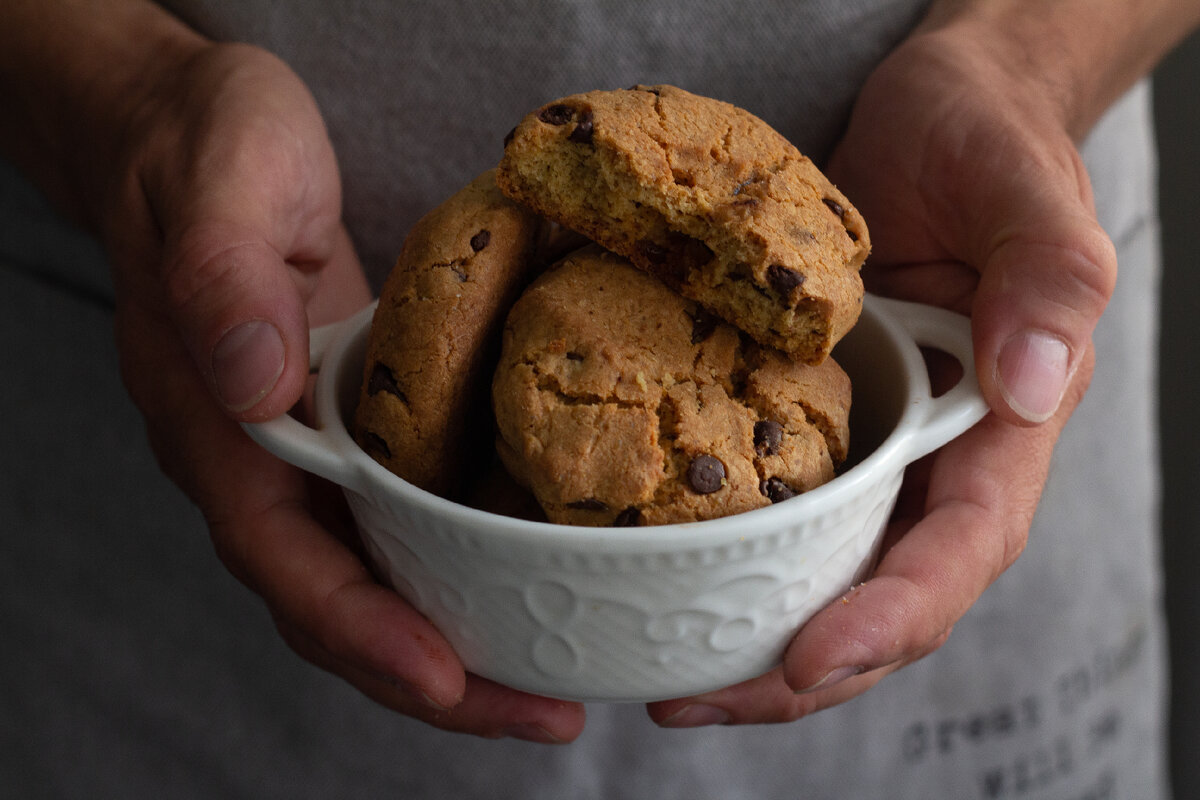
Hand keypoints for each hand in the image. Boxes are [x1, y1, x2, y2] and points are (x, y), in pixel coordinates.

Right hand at [98, 37, 584, 741]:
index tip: (444, 679)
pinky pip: (398, 526)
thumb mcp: (222, 185)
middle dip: (433, 677)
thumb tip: (258, 388)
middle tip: (541, 717)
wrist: (199, 130)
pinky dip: (457, 572)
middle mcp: (259, 460)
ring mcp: (306, 452)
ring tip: (549, 687)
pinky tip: (528, 586)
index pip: (283, 559)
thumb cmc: (208, 146)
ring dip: (456, 643)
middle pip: (337, 602)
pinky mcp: (350, 428)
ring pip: (373, 578)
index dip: (360, 631)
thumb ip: (225, 284)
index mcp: (217, 422)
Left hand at [649, 12, 1114, 726]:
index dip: (890, 618)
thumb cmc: (985, 142)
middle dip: (801, 671)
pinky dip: (729, 566)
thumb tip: (1035, 384)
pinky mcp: (810, 426)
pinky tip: (664, 589)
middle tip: (696, 699)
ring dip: (754, 643)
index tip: (809, 661)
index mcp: (1007, 426)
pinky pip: (777, 516)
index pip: (961, 549)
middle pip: (884, 596)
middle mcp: (936, 458)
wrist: (926, 119)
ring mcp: (871, 450)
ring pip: (823, 575)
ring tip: (668, 681)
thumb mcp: (1024, 190)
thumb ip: (1048, 280)